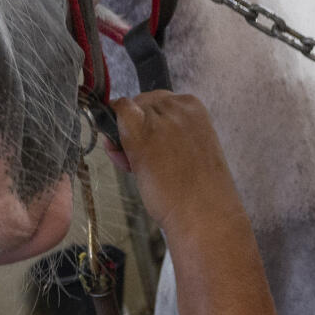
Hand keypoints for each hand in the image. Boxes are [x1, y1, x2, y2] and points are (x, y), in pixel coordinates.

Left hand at [106, 91, 245, 240]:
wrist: (203, 212)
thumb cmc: (198, 191)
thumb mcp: (189, 150)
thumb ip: (168, 134)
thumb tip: (135, 130)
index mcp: (194, 109)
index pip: (159, 102)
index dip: (148, 122)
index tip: (150, 142)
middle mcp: (177, 106)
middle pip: (142, 104)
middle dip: (135, 127)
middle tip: (138, 160)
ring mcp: (158, 118)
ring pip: (127, 110)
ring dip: (124, 135)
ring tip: (137, 167)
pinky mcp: (140, 132)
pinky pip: (118, 110)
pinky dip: (110, 127)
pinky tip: (118, 151)